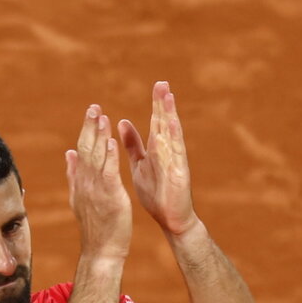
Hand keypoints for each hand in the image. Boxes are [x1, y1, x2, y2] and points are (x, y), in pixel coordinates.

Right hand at [65, 104, 131, 260]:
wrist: (101, 250)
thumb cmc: (96, 226)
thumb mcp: (80, 197)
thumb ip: (74, 174)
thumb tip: (69, 153)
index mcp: (80, 182)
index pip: (81, 151)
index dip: (86, 131)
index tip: (90, 113)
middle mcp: (85, 183)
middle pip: (85, 150)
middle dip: (90, 127)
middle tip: (94, 107)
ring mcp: (95, 190)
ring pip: (95, 158)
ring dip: (99, 136)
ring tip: (102, 116)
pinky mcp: (109, 197)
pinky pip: (108, 174)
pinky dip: (109, 157)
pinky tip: (111, 142)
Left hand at [118, 81, 197, 235]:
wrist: (170, 219)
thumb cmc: (156, 193)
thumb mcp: (140, 165)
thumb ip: (133, 145)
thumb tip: (122, 122)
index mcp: (157, 150)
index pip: (157, 122)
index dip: (157, 105)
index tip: (157, 86)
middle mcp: (168, 152)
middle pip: (165, 123)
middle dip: (164, 104)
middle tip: (162, 83)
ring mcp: (175, 162)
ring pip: (172, 135)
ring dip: (170, 116)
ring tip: (168, 97)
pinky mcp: (179, 174)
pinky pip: (176, 155)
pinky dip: (173, 139)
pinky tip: (171, 125)